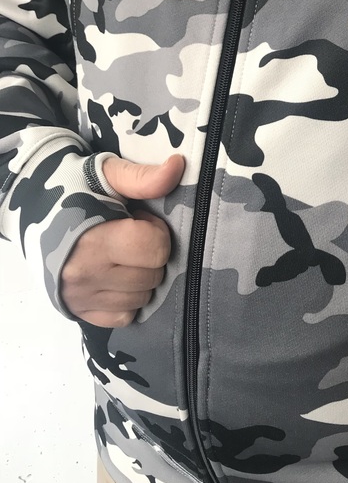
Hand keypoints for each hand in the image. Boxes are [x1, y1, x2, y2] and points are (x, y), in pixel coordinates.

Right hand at [60, 154, 184, 327]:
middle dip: (150, 253)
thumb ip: (143, 177)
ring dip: (141, 276)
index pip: (156, 250)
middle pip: (153, 276)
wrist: (34, 211)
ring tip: (121, 254)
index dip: (155, 231)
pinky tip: (117, 276)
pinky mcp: (79, 312)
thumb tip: (178, 166)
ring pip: (142, 298)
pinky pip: (125, 316)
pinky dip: (128, 299)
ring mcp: (81, 298)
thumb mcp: (107, 175)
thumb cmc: (74, 190)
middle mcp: (85, 276)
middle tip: (129, 237)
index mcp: (93, 242)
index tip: (138, 220)